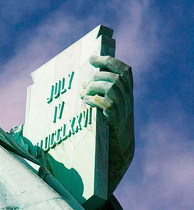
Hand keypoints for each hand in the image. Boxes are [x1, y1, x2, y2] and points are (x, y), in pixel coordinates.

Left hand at [81, 54, 133, 189]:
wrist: (118, 151)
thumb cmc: (107, 124)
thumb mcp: (108, 104)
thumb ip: (101, 91)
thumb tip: (82, 78)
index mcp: (127, 93)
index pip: (125, 70)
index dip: (109, 61)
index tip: (92, 58)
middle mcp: (128, 100)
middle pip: (116, 78)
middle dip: (96, 77)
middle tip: (84, 86)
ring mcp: (124, 111)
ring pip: (113, 88)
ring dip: (94, 88)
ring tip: (83, 95)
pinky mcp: (116, 123)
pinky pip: (108, 105)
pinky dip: (94, 100)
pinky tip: (86, 102)